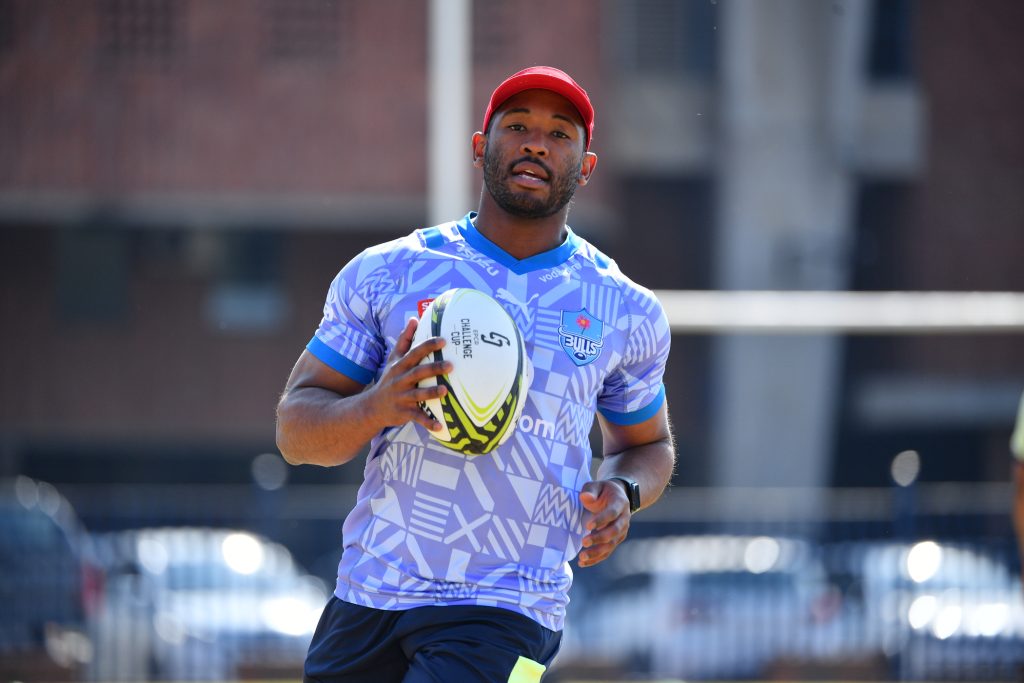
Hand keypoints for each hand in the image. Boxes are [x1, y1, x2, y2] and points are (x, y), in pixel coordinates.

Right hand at [364, 317, 452, 431]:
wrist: (372, 407)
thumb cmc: (389, 379)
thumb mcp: (393, 359)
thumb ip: (404, 340)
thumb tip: (414, 318)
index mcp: (400, 366)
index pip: (415, 353)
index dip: (428, 346)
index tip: (444, 340)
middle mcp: (400, 381)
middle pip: (417, 373)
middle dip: (433, 368)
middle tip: (451, 365)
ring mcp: (401, 398)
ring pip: (417, 395)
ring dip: (431, 393)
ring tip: (445, 391)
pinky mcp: (403, 413)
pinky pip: (417, 418)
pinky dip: (428, 423)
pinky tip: (441, 427)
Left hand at [577, 479, 630, 567]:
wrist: (616, 497)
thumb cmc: (602, 491)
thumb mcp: (596, 485)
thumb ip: (590, 490)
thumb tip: (585, 497)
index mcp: (620, 503)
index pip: (612, 513)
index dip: (601, 520)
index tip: (587, 525)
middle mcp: (624, 519)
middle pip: (614, 531)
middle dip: (599, 538)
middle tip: (584, 541)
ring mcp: (621, 531)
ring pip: (611, 544)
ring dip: (597, 552)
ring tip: (581, 557)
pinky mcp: (615, 540)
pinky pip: (607, 551)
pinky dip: (596, 558)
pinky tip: (583, 562)